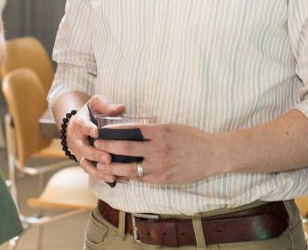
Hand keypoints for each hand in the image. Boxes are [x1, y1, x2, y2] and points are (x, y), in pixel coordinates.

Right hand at [67, 95, 125, 183]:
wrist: (77, 125)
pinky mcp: (85, 162)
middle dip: (95, 155)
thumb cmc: (90, 113)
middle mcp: (77, 140)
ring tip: (112, 176)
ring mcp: (80, 153)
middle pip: (84, 149)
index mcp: (79, 123)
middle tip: (108, 158)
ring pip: (86, 164)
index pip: (82, 125)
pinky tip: (117, 180)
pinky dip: (103, 177)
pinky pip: (92, 172)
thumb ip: (106, 105)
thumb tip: (121, 109)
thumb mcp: (95, 103)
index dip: (88, 129)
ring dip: (99, 171)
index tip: (96, 132)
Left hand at [94, 123, 221, 184]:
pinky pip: (141, 178)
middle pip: (127, 148)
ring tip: (101, 166)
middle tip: (95, 145)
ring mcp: (160, 165)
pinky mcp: (163, 178)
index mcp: (161, 132)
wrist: (212, 155)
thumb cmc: (193, 138)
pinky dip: (129, 177)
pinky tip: (120, 175)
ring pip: (130, 168)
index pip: (132, 130)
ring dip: (113, 167)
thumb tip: (134, 132)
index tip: (104, 130)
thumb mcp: (173, 128)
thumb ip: (155, 131)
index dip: (116, 130)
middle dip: (108, 147)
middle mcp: (159, 148)